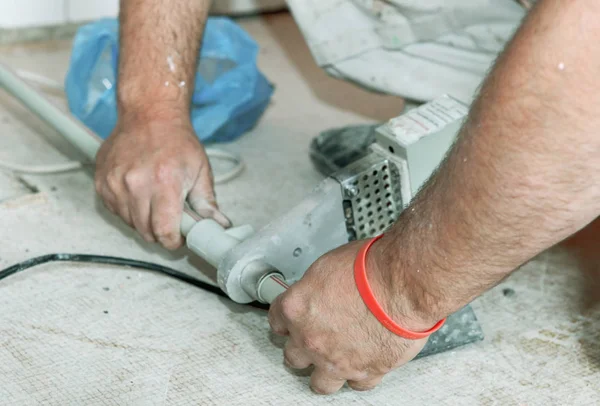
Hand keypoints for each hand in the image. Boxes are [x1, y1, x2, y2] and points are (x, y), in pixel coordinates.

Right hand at [95, 114, 230, 249]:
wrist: (150, 113)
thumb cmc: (177, 140)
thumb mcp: (200, 170)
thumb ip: (207, 203)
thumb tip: (218, 226)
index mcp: (165, 182)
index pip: (164, 231)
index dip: (173, 241)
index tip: (178, 238)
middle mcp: (136, 184)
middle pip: (146, 231)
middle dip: (160, 232)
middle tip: (170, 219)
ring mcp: (115, 182)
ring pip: (129, 223)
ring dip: (143, 221)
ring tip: (155, 202)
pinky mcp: (102, 181)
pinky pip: (115, 210)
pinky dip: (128, 210)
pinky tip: (139, 195)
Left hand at [268, 239, 434, 393]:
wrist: (402, 284)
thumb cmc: (370, 268)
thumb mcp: (328, 265)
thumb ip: (315, 287)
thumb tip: (317, 292)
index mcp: (297, 308)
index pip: (276, 318)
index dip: (285, 318)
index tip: (289, 320)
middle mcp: (311, 339)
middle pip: (292, 356)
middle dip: (301, 347)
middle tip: (312, 338)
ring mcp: (337, 360)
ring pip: (320, 382)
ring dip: (324, 371)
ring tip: (332, 361)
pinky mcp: (366, 371)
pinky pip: (357, 384)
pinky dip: (359, 375)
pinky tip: (362, 364)